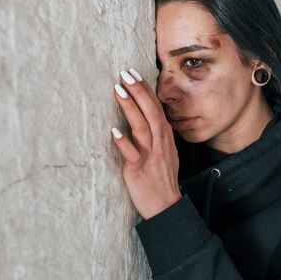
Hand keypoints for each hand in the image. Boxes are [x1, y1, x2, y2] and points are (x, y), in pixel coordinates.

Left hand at [111, 68, 180, 218]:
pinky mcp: (138, 169)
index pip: (156, 107)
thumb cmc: (162, 179)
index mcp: (165, 137)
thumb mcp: (165, 152)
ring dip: (130, 107)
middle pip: (150, 112)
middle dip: (138, 91)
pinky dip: (123, 142)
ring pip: (141, 127)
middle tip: (125, 73)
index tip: (134, 73)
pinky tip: (114, 131)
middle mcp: (160, 142)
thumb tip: (145, 117)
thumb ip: (157, 135)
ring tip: (118, 90)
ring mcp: (150, 155)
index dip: (145, 90)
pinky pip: (131, 154)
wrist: (166, 206)